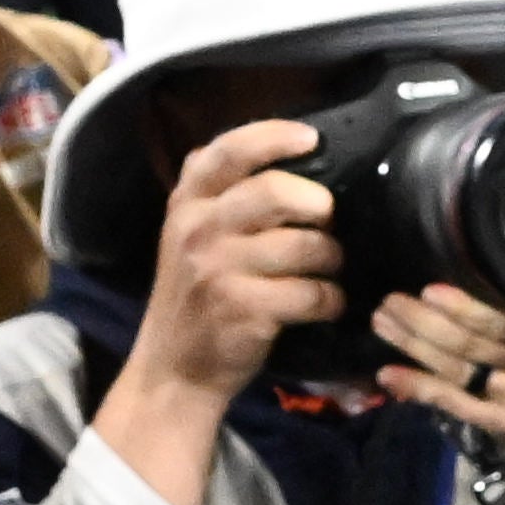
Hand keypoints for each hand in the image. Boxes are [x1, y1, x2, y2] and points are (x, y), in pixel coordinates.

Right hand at [131, 109, 342, 407]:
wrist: (173, 367)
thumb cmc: (194, 294)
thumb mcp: (188, 234)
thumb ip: (219, 194)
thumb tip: (284, 154)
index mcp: (187, 202)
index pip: (230, 151)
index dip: (275, 137)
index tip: (312, 139)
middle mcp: (198, 229)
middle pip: (275, 192)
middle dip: (318, 205)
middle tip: (327, 221)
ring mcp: (218, 269)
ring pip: (303, 245)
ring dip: (331, 257)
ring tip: (329, 268)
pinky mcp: (243, 310)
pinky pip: (310, 293)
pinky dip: (330, 299)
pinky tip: (327, 304)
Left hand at [374, 289, 504, 461]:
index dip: (467, 307)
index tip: (432, 289)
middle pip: (475, 343)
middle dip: (426, 322)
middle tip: (391, 300)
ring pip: (459, 369)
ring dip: (415, 346)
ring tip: (383, 322)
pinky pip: (457, 405)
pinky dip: (421, 389)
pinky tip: (390, 374)